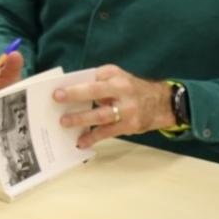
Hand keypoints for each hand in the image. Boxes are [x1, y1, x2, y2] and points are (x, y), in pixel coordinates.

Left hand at [54, 64, 174, 148]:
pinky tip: (81, 142)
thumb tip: (71, 91)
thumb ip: (97, 81)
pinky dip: (93, 138)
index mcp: (115, 76)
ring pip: (101, 115)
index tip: (57, 89)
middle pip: (96, 91)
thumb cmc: (131, 89)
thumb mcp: (117, 77)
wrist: (161, 103)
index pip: (93, 77)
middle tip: (57, 99)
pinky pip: (108, 133)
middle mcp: (122, 90)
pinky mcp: (129, 125)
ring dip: (81, 119)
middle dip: (75, 95)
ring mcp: (127, 109)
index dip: (75, 84)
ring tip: (65, 122)